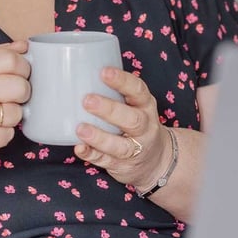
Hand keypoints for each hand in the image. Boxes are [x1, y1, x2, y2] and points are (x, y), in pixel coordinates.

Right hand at [0, 40, 30, 173]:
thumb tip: (23, 46)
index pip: (12, 59)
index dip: (23, 69)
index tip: (18, 76)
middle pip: (20, 86)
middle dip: (21, 96)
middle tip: (8, 100)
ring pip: (16, 113)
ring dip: (10, 119)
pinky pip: (8, 135)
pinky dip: (1, 136)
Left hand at [74, 67, 171, 192]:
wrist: (158, 160)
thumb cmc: (137, 123)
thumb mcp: (136, 105)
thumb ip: (116, 93)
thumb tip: (79, 71)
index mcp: (146, 106)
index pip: (138, 90)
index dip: (122, 81)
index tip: (104, 72)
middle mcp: (145, 127)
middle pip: (132, 119)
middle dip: (109, 109)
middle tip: (87, 100)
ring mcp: (135, 149)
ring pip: (119, 145)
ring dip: (99, 137)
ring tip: (80, 128)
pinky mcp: (122, 165)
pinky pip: (106, 161)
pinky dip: (91, 154)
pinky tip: (79, 148)